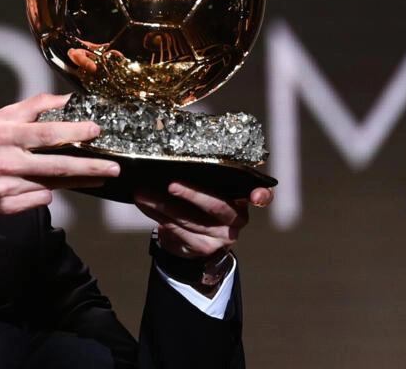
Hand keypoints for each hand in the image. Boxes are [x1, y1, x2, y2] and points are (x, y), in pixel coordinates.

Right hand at [0, 93, 119, 214]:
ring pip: (51, 185)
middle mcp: (4, 162)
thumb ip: (32, 108)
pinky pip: (40, 199)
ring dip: (76, 180)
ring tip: (96, 174)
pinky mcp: (7, 207)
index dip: (72, 132)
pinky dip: (47, 191)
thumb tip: (66, 100)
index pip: (44, 133)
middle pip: (56, 165)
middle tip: (114, 168)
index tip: (95, 131)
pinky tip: (47, 184)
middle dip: (89, 168)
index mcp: (2, 135)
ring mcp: (5, 187)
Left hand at [134, 182, 273, 258]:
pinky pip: (176, 230)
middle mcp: (238, 219)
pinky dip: (156, 215)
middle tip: (171, 184)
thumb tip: (174, 158)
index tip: (256, 195)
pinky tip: (144, 204)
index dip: (262, 195)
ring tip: (143, 192)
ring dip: (162, 204)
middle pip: (216, 206)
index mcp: (243, 198)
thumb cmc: (203, 205)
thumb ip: (208, 178)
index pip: (262, 196)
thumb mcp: (212, 191)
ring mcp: (222, 237)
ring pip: (189, 219)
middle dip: (192, 194)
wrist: (197, 239)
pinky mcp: (203, 248)